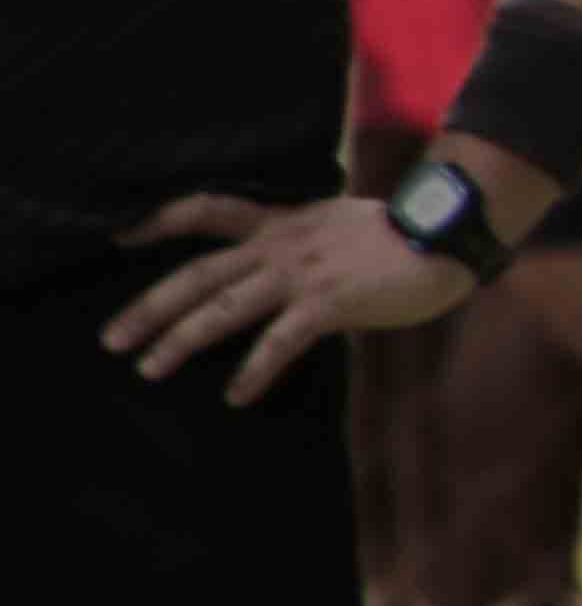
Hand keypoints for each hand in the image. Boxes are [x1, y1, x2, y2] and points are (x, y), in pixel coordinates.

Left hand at [108, 195, 477, 401]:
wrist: (445, 235)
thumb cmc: (401, 235)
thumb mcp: (338, 223)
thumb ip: (303, 242)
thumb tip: (283, 266)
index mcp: (281, 223)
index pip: (206, 211)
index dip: (158, 222)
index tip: (119, 238)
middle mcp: (281, 245)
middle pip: (198, 274)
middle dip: (149, 307)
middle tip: (112, 340)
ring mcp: (303, 274)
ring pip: (225, 307)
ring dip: (181, 340)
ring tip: (149, 368)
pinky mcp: (330, 303)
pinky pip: (280, 341)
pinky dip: (254, 370)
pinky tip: (236, 395)